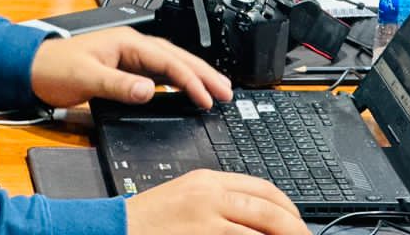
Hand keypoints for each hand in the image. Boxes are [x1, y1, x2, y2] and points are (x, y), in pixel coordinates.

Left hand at [29, 27, 230, 109]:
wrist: (29, 69)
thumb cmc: (53, 68)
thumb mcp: (86, 78)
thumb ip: (118, 85)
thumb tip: (150, 91)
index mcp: (127, 42)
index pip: (168, 61)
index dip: (190, 79)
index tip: (207, 96)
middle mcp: (133, 46)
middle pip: (177, 58)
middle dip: (205, 74)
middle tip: (228, 91)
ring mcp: (131, 56)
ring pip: (172, 65)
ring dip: (196, 77)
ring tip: (217, 91)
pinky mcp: (126, 69)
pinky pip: (161, 74)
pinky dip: (179, 82)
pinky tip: (188, 91)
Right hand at [126, 170, 306, 234]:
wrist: (113, 230)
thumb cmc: (144, 222)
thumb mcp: (184, 199)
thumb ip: (216, 202)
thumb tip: (251, 217)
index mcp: (208, 179)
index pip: (261, 186)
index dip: (286, 205)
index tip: (297, 219)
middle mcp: (211, 194)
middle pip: (268, 206)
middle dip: (293, 225)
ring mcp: (206, 217)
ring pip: (261, 226)